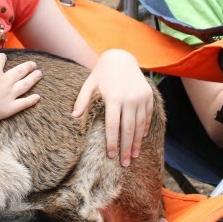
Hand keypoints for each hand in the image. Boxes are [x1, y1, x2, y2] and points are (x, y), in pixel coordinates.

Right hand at [0, 40, 41, 130]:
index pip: (1, 59)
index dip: (1, 58)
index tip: (2, 58)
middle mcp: (4, 81)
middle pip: (19, 71)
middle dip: (27, 66)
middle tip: (34, 64)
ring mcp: (8, 95)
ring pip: (25, 85)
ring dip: (33, 79)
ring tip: (39, 74)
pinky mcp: (8, 109)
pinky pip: (23, 103)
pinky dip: (31, 100)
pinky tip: (38, 97)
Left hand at [72, 49, 153, 166]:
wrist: (122, 57)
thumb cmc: (102, 73)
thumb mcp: (89, 84)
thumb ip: (82, 101)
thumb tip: (73, 117)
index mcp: (113, 98)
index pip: (113, 126)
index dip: (112, 142)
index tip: (111, 156)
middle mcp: (129, 99)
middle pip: (128, 129)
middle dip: (126, 148)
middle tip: (124, 163)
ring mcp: (141, 98)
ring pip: (140, 125)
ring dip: (137, 142)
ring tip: (134, 156)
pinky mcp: (148, 96)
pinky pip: (147, 116)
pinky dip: (144, 129)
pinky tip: (140, 139)